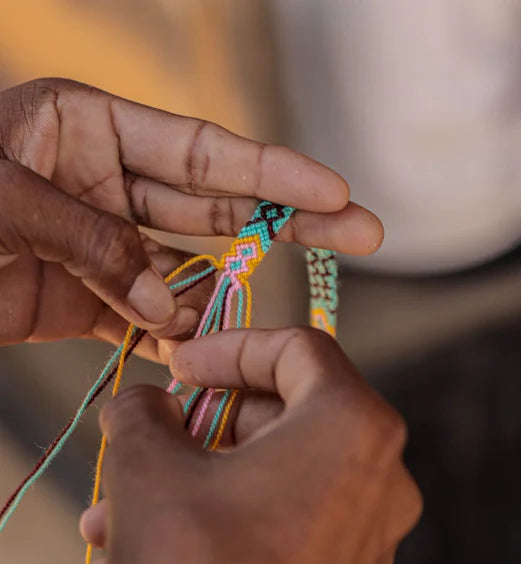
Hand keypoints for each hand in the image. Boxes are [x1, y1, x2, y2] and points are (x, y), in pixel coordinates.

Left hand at [0, 79, 382, 357]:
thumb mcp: (4, 200)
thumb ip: (95, 243)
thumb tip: (171, 309)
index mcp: (88, 126)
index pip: (201, 150)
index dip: (274, 174)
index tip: (335, 192)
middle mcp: (105, 180)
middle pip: (215, 205)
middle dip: (287, 224)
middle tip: (362, 234)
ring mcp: (99, 243)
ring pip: (182, 272)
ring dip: (215, 304)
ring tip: (242, 332)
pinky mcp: (83, 299)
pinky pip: (142, 319)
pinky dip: (170, 341)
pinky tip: (200, 358)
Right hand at [80, 327, 420, 563]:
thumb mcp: (146, 470)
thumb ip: (143, 412)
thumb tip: (147, 402)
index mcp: (354, 426)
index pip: (297, 348)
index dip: (229, 345)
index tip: (176, 366)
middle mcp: (383, 476)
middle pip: (283, 414)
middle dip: (200, 426)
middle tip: (141, 440)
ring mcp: (370, 535)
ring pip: (270, 477)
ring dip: (194, 483)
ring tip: (114, 515)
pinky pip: (280, 525)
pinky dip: (220, 523)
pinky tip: (148, 553)